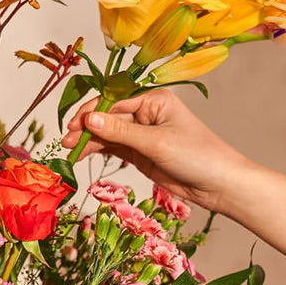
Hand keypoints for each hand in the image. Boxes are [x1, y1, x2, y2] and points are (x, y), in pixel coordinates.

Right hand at [61, 89, 255, 215]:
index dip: (92, 112)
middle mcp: (146, 113)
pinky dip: (97, 150)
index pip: (114, 101)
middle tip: (67, 141)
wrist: (218, 184)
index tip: (74, 126)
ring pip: (107, 133)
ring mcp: (141, 134)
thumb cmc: (197, 155)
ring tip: (70, 151)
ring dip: (89, 140)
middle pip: (108, 117)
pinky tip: (82, 154)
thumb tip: (90, 119)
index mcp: (154, 100)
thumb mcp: (156, 142)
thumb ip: (121, 132)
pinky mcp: (139, 153)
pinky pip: (113, 148)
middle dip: (87, 127)